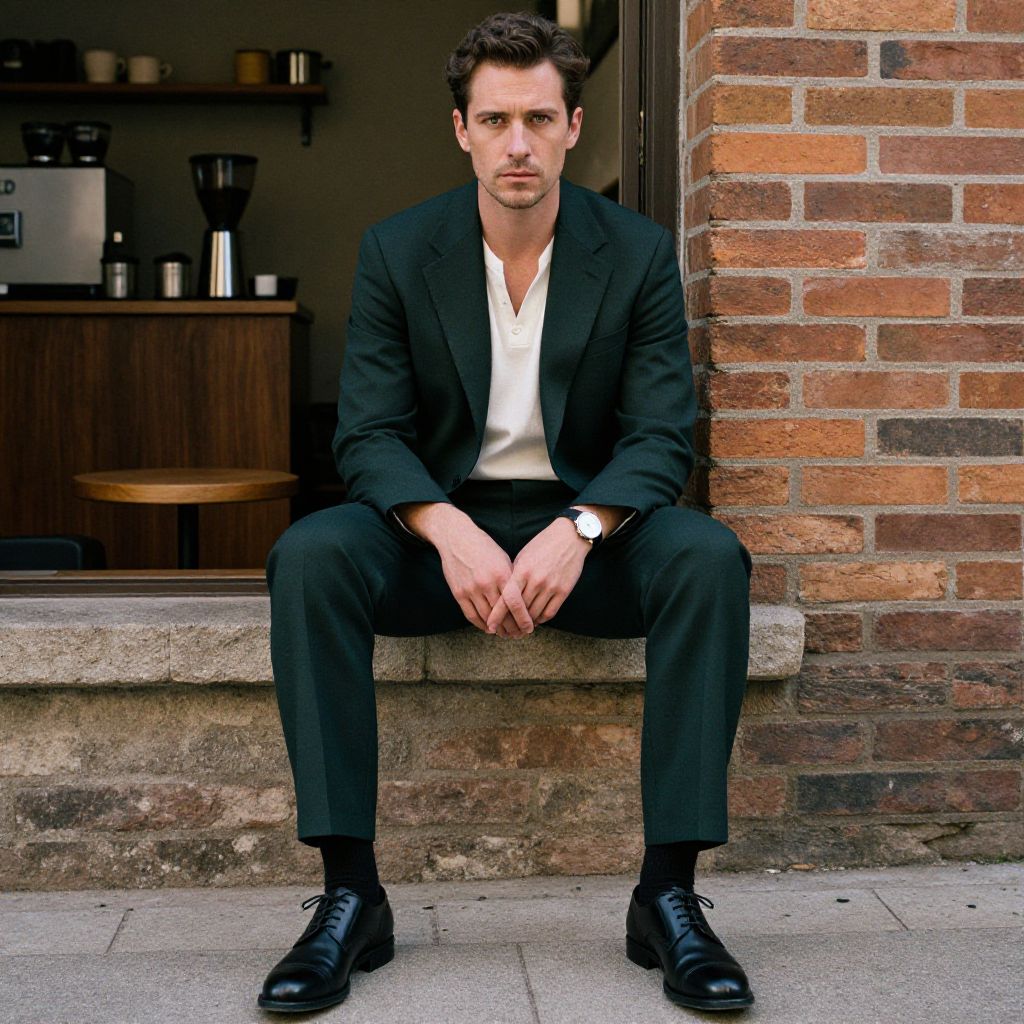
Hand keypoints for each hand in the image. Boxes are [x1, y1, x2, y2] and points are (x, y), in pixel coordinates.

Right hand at [395, 502, 531, 634]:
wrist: (456, 538)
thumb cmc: (484, 547)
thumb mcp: (503, 559)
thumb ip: (512, 579)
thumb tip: (523, 600)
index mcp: (502, 573)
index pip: (516, 603)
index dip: (523, 619)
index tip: (529, 627)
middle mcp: (487, 583)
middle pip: (502, 614)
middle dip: (512, 627)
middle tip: (519, 634)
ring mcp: (471, 589)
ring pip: (487, 617)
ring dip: (498, 629)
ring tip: (506, 634)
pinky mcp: (459, 593)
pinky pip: (471, 615)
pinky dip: (481, 624)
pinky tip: (489, 628)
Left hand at [486, 517, 589, 634]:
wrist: (569, 538)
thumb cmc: (542, 546)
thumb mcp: (522, 557)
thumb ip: (513, 577)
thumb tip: (502, 598)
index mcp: (522, 570)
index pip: (506, 598)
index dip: (497, 615)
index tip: (491, 626)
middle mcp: (536, 580)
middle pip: (520, 610)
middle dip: (511, 623)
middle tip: (505, 631)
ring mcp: (551, 586)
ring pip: (534, 614)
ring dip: (526, 623)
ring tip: (519, 627)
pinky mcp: (563, 591)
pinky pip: (549, 613)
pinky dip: (540, 619)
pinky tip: (535, 620)